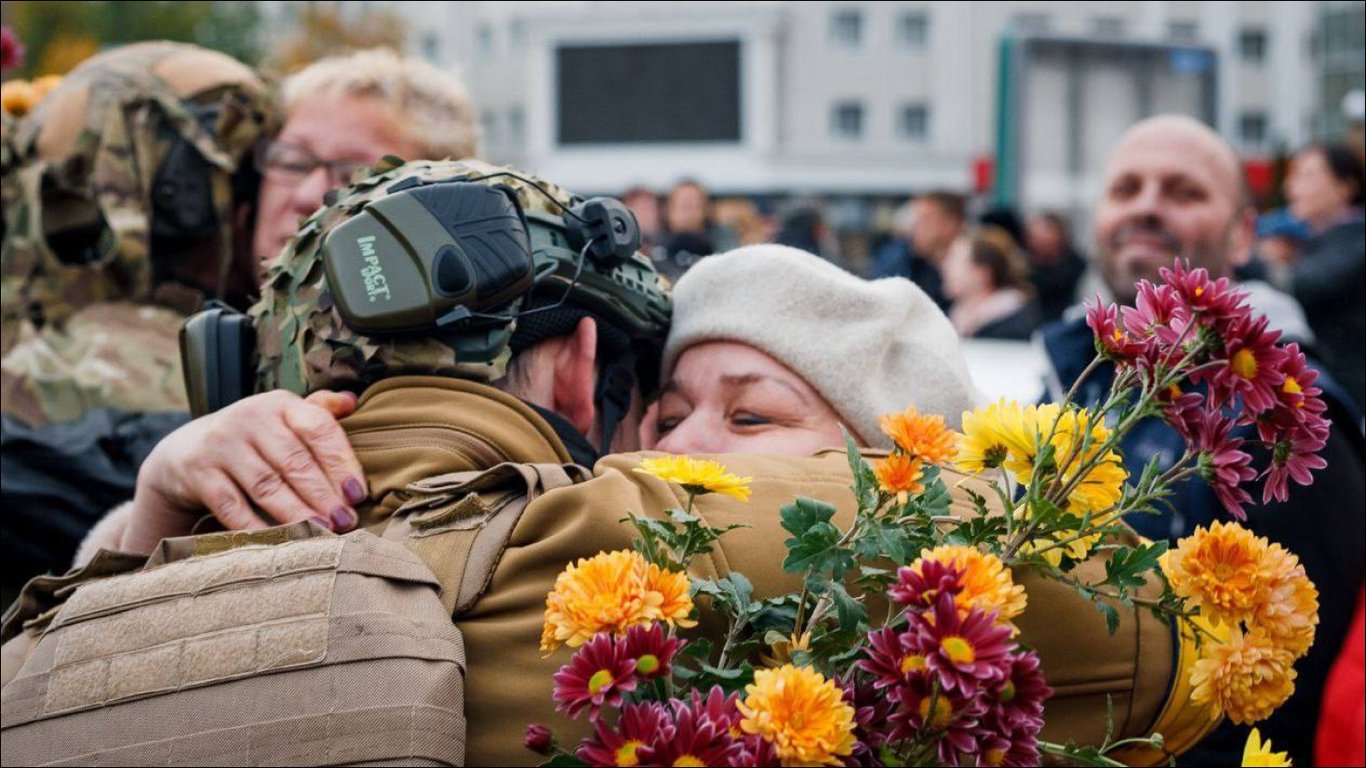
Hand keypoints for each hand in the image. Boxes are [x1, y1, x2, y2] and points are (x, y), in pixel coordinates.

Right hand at [120, 390, 365, 553]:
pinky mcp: (198, 473)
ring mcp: (221, 445)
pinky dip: (256, 527)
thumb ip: (318, 411)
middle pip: (294, 461)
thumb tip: (352, 400)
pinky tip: (279, 543)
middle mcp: (250, 418)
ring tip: (322, 533)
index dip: (341, 462)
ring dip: (297, 513)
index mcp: (280, 404)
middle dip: (323, 495)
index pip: (318, 429)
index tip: (358, 494)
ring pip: (266, 485)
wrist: (186, 451)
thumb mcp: (282, 417)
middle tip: (346, 522)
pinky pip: (232, 505)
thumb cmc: (254, 438)